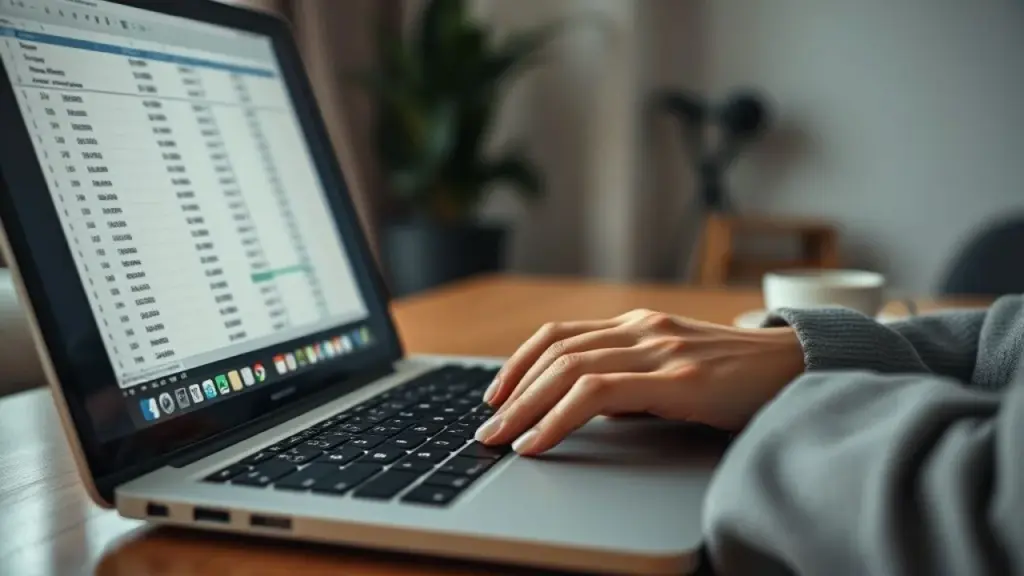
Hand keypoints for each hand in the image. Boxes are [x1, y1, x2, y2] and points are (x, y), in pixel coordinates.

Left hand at [474, 309, 805, 455]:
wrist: (800, 368)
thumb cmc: (738, 377)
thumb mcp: (676, 370)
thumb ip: (632, 381)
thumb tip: (585, 408)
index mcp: (638, 325)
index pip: (560, 336)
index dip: (520, 364)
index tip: (497, 395)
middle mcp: (642, 329)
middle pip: (555, 353)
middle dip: (512, 392)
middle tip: (486, 427)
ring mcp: (658, 349)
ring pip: (568, 369)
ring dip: (525, 406)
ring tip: (501, 438)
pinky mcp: (676, 378)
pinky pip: (598, 393)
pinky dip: (559, 417)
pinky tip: (540, 440)